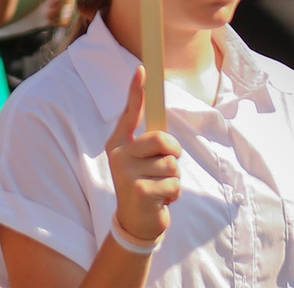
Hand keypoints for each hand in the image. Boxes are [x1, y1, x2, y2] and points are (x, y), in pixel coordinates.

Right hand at [105, 67, 180, 248]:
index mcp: (119, 143)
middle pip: (162, 139)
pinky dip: (174, 193)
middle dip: (173, 153)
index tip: (143, 69)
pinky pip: (173, 183)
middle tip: (166, 167)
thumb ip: (149, 146)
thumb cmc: (144, 186)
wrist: (135, 224)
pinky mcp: (140, 191)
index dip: (136, 90)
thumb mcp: (140, 163)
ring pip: (171, 164)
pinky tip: (161, 200)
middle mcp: (119, 154)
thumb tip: (164, 134)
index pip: (129, 113)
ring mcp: (127, 172)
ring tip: (160, 187)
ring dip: (174, 178)